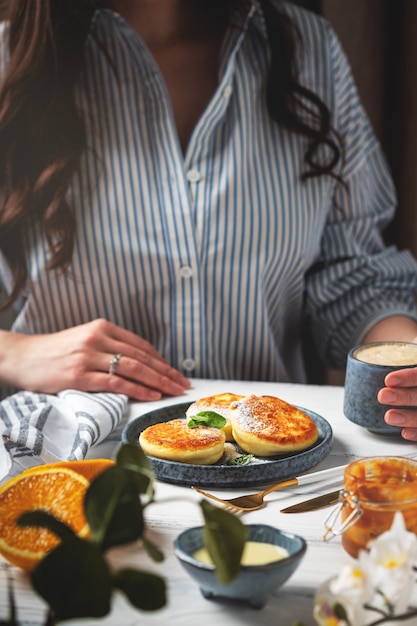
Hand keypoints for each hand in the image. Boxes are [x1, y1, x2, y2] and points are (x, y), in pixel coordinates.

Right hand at [0, 319, 190, 400]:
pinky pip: (115, 383)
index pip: (140, 345)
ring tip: (173, 391)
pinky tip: (151, 394)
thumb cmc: (55, 352)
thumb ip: (110, 346)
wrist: (22, 357)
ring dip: (158, 381)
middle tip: (182, 384)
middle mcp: (97, 338)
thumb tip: (140, 363)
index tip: (176, 372)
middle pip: (141, 357)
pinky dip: (137, 389)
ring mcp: (88, 357)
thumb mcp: (85, 340)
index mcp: (102, 327)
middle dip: (166, 372)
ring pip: (133, 369)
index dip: (162, 360)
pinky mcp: (79, 375)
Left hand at [378, 340, 416, 440]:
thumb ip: (410, 347)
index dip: (409, 377)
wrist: (416, 372)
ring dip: (410, 418)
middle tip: (382, 396)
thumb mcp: (414, 351)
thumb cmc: (415, 360)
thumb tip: (397, 345)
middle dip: (405, 397)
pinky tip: (404, 433)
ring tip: (389, 417)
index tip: (389, 380)